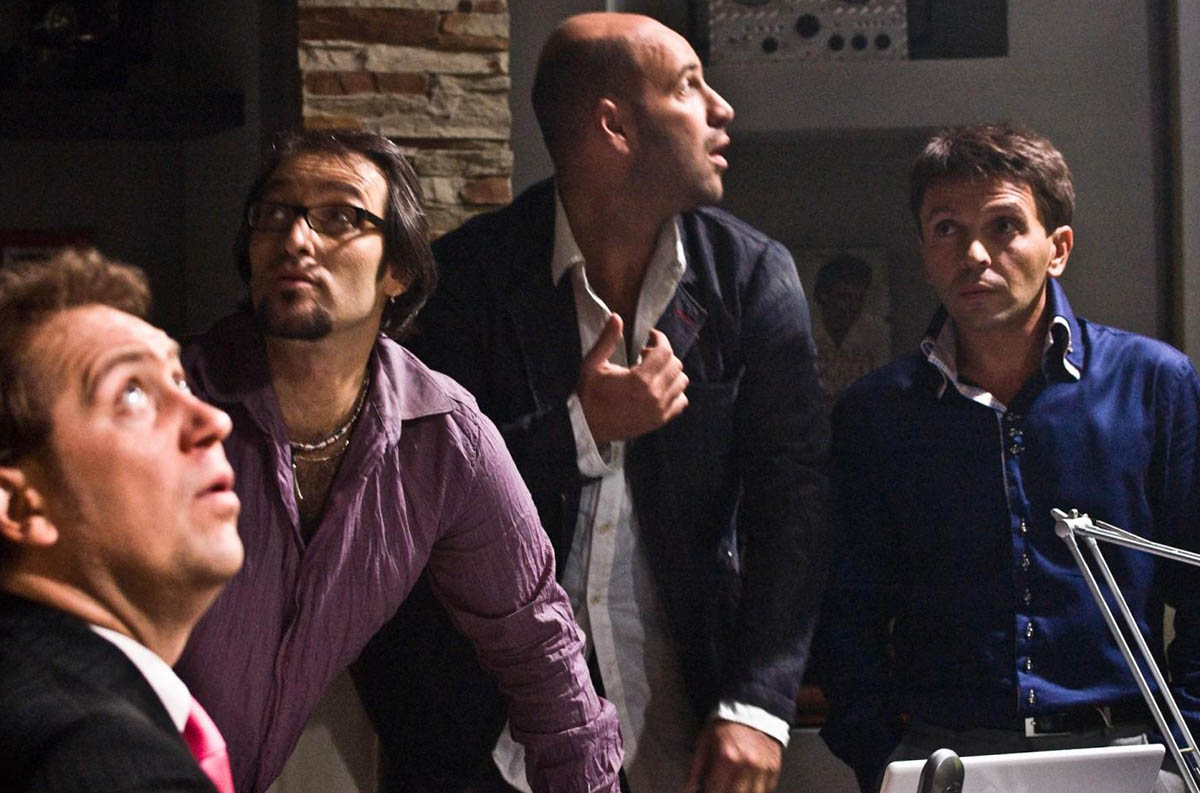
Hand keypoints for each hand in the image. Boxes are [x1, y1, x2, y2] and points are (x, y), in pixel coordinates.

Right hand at [577, 314, 688, 446]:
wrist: (587, 425)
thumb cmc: (589, 394)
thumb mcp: (593, 364)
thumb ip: (607, 340)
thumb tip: (616, 317)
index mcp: (639, 380)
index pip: (665, 351)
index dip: (659, 339)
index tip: (650, 336)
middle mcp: (654, 395)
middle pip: (676, 364)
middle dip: (663, 354)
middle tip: (646, 355)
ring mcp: (659, 410)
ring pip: (682, 381)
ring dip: (670, 371)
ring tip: (653, 371)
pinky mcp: (660, 420)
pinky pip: (682, 401)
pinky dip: (675, 391)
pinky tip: (660, 388)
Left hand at [682, 721, 782, 792]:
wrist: (753, 708)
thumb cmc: (726, 725)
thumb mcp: (705, 741)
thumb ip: (695, 768)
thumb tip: (688, 790)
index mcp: (727, 758)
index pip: (715, 792)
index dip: (708, 792)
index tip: (707, 789)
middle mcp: (747, 766)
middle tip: (719, 787)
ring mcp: (763, 769)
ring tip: (732, 785)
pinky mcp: (774, 771)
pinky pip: (765, 791)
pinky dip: (754, 792)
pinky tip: (745, 786)